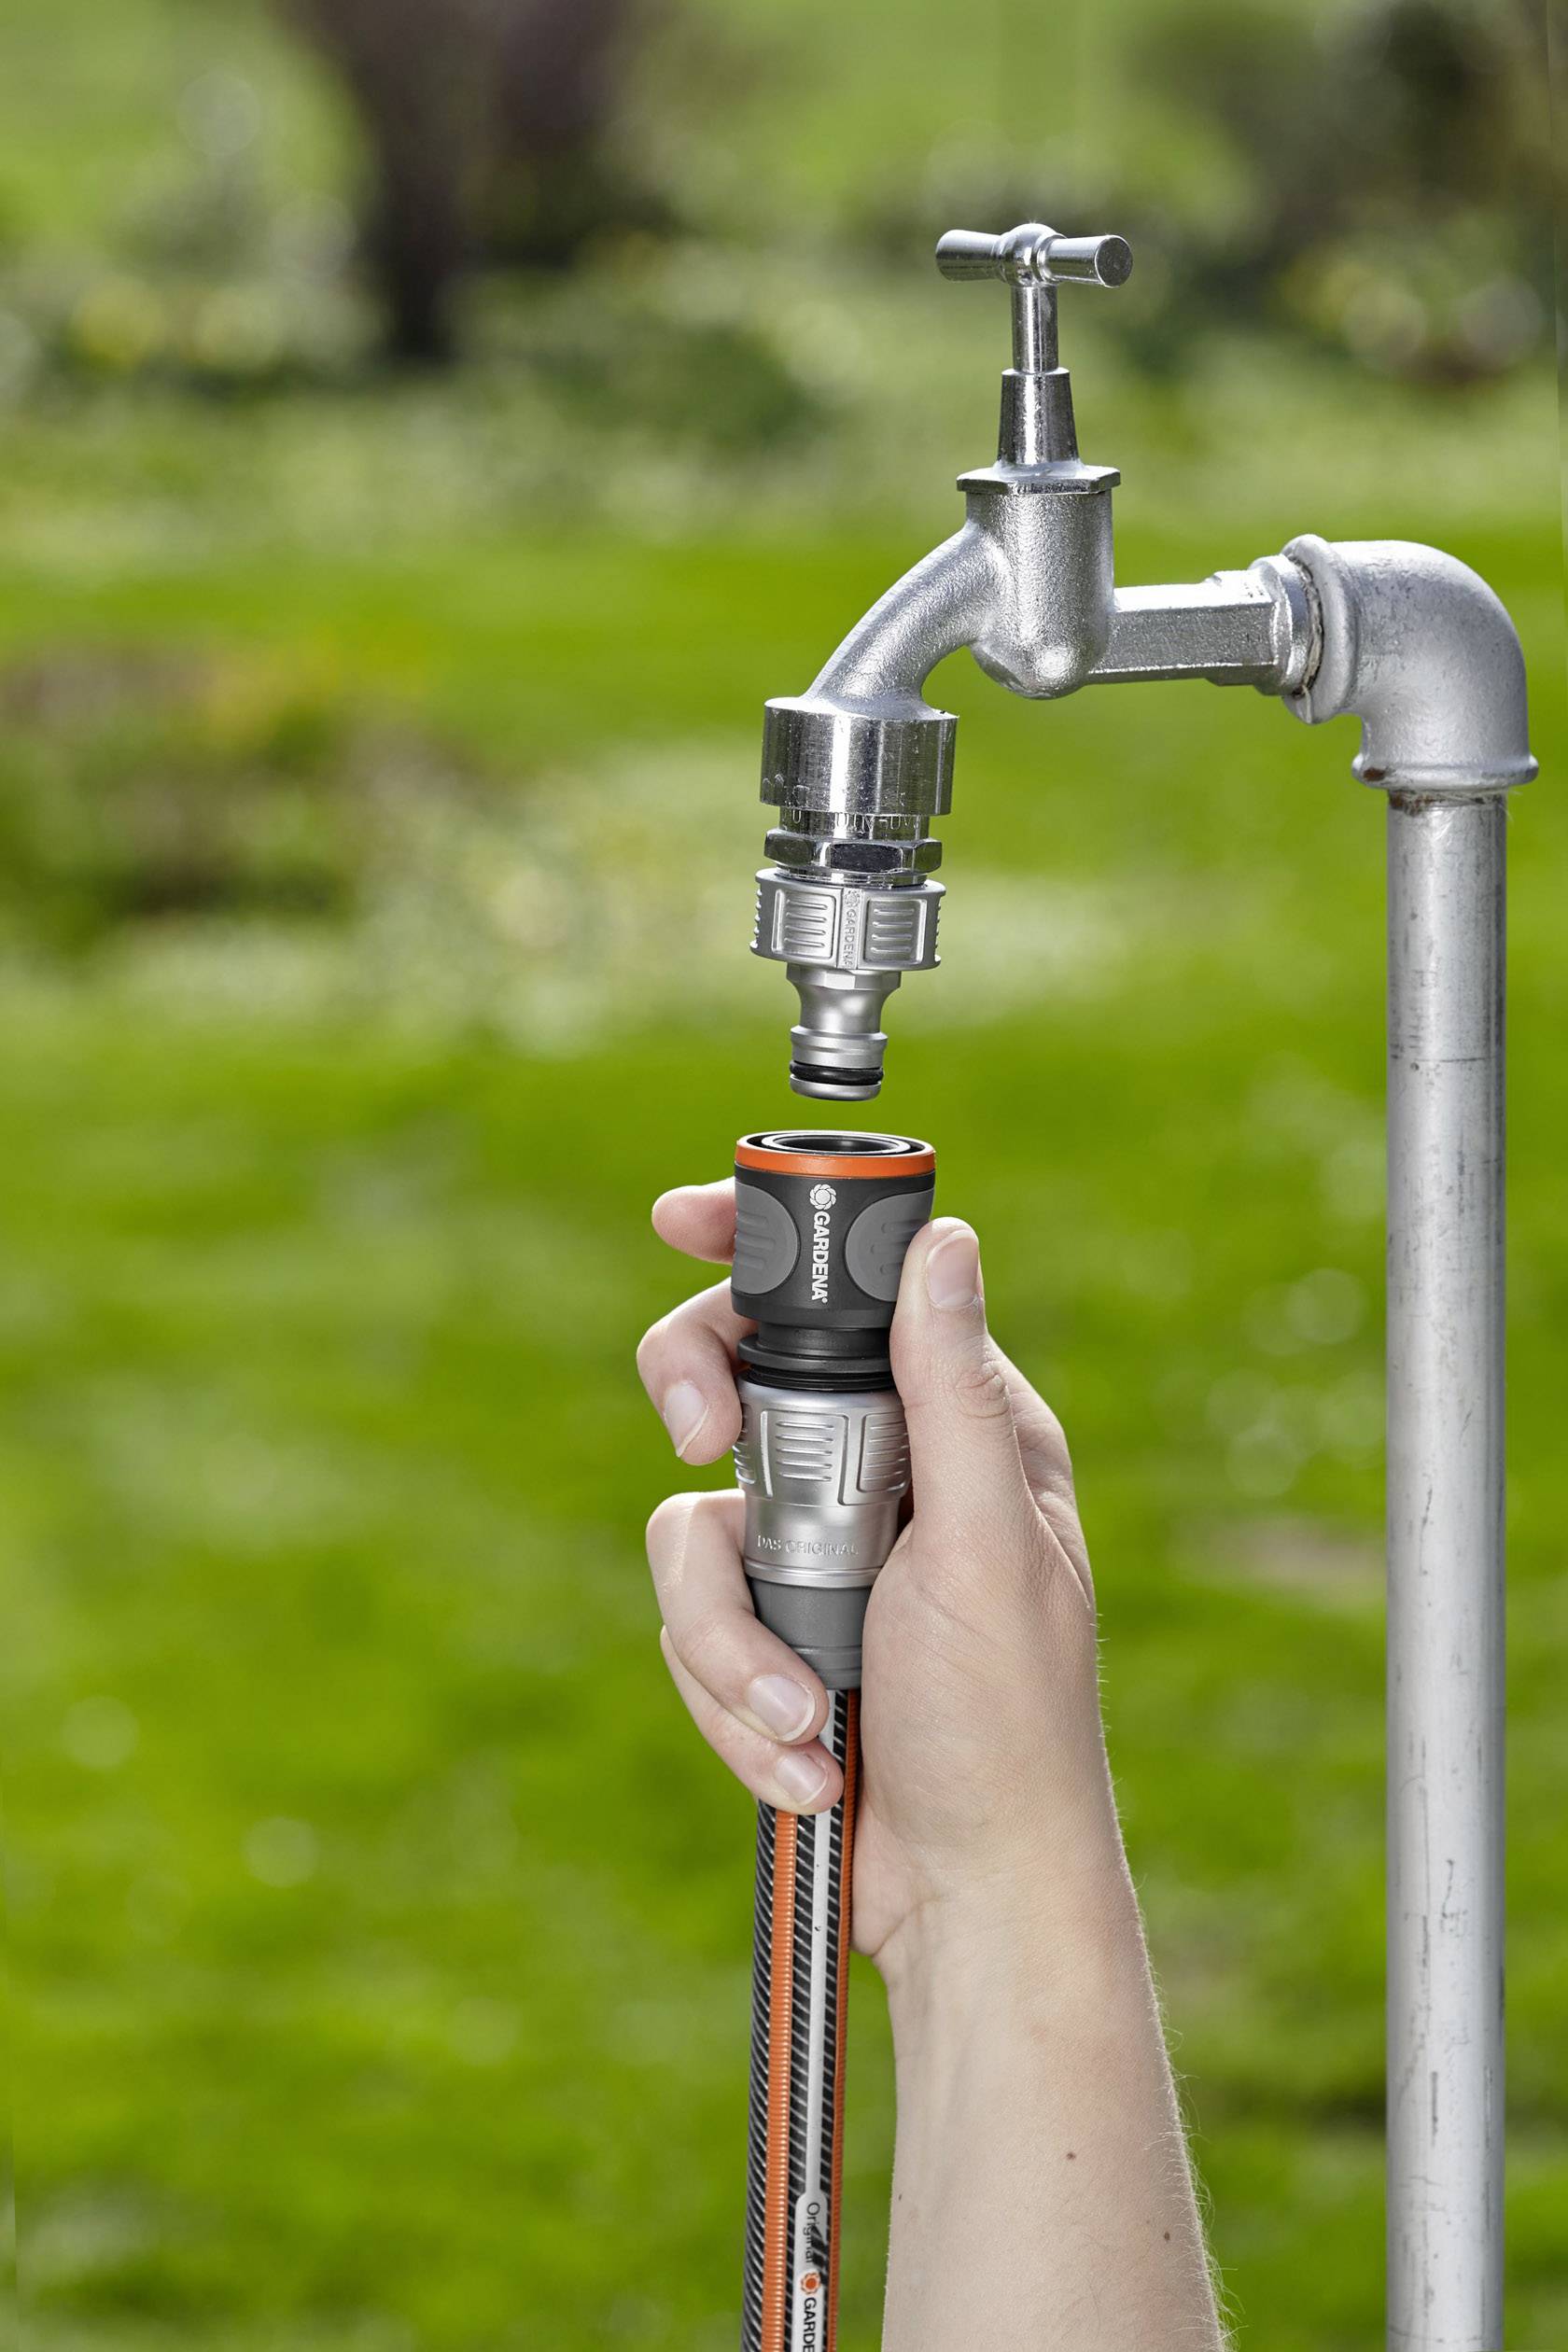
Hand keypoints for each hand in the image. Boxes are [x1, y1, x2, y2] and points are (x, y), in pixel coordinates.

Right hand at [638, 1183, 1129, 1977]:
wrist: (965, 1892)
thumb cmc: (1010, 1723)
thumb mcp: (986, 1542)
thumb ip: (951, 1391)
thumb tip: (947, 1241)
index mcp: (956, 1426)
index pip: (850, 1295)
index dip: (759, 1246)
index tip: (681, 1220)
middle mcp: (877, 1473)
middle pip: (731, 1380)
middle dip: (697, 1416)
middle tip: (693, 1440)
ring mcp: (811, 1555)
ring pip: (690, 1525)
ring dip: (731, 1637)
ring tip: (803, 1716)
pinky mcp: (764, 1632)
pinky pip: (688, 1624)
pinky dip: (733, 1700)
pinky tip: (809, 1762)